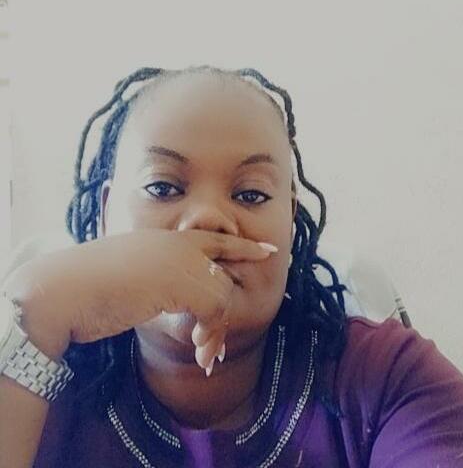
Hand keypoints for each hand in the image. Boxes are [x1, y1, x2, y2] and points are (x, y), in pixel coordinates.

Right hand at [1, 229, 276, 370]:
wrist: (64, 289)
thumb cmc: (87, 286)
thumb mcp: (132, 275)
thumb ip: (162, 278)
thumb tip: (182, 296)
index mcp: (166, 239)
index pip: (215, 237)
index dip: (243, 245)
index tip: (268, 251)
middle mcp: (178, 244)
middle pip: (223, 276)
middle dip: (224, 315)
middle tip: (213, 350)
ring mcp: (181, 261)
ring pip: (222, 295)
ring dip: (216, 332)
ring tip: (204, 356)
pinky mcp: (181, 280)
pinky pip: (214, 308)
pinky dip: (211, 335)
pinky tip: (199, 351)